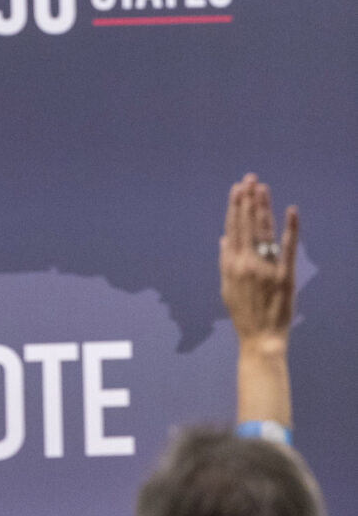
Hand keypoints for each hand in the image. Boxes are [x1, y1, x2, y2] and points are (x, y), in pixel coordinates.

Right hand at [220, 173, 297, 346]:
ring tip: (262, 188)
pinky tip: (291, 211)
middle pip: (248, 224)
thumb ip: (225, 260)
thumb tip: (224, 237)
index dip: (235, 206)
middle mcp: (247, 262)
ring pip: (264, 230)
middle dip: (249, 199)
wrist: (260, 337)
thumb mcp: (226, 286)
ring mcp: (267, 268)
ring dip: (263, 207)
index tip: (237, 188)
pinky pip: (288, 248)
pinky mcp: (285, 275)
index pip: (233, 227)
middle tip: (251, 179)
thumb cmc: (241, 312)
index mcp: (231, 263)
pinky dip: (290, 229)